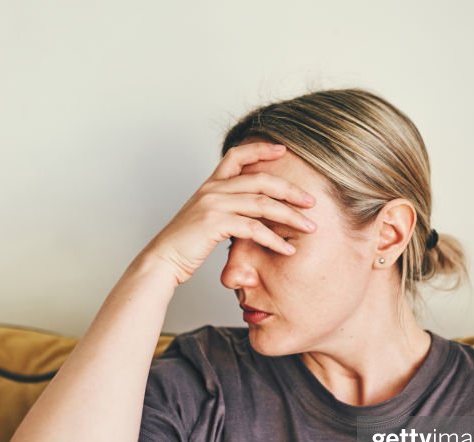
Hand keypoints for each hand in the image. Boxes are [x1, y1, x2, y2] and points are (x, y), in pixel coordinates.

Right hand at [143, 141, 318, 285]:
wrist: (162, 259)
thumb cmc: (185, 244)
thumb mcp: (206, 218)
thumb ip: (226, 209)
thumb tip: (251, 212)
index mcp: (210, 184)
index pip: (237, 155)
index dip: (261, 149)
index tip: (284, 150)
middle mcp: (213, 189)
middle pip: (260, 179)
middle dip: (290, 190)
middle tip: (311, 201)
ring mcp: (213, 204)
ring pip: (262, 203)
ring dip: (290, 215)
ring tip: (309, 226)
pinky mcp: (215, 223)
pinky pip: (253, 228)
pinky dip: (274, 239)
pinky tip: (287, 249)